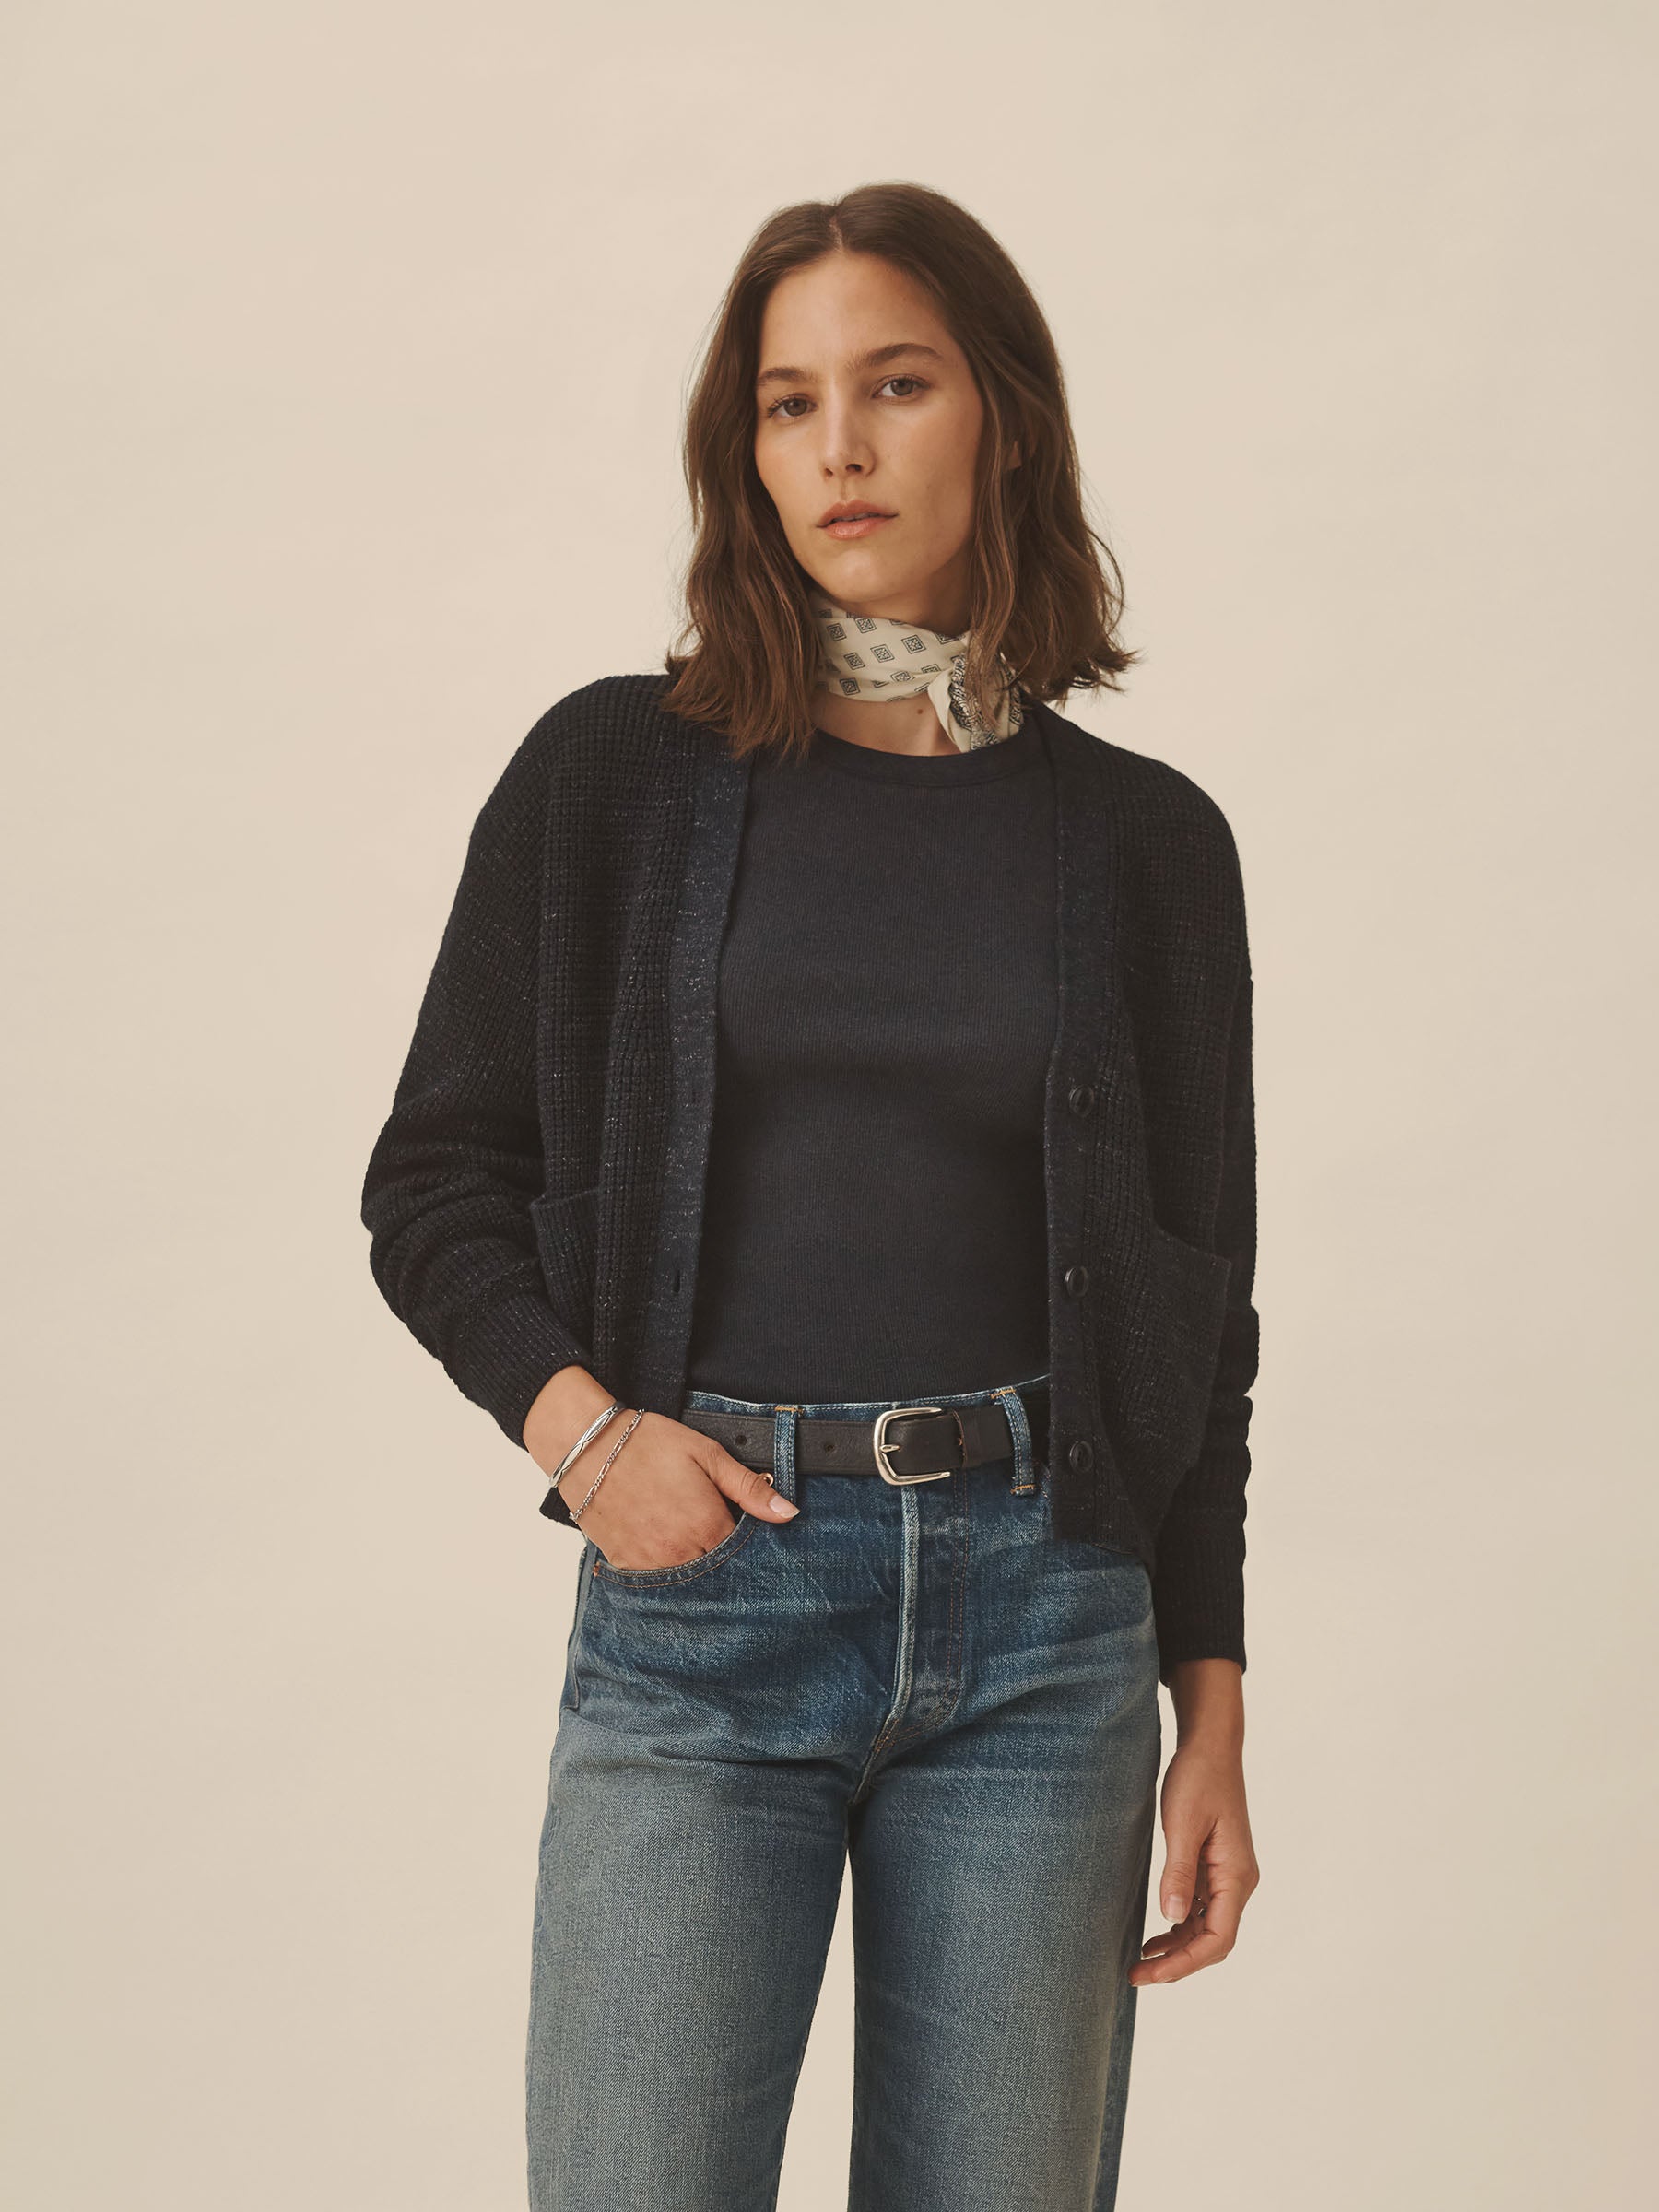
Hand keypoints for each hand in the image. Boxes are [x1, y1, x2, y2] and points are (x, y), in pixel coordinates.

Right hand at [524, 1365, 798, 1569]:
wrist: (588, 1446)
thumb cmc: (649, 1443)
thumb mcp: (707, 1455)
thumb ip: (749, 1488)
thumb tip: (789, 1513)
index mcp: (708, 1526)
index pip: (744, 1552)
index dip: (744, 1539)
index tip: (739, 1524)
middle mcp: (682, 1553)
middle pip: (717, 1570)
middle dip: (721, 1555)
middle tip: (707, 1523)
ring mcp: (651, 1563)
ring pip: (687, 1579)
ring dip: (693, 1563)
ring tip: (683, 1531)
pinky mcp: (625, 1565)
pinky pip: (654, 1581)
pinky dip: (662, 1567)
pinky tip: (660, 1541)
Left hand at [1132, 1668, 1259, 1985]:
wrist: (1211, 1746)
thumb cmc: (1198, 1778)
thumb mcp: (1182, 1824)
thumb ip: (1179, 1873)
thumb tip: (1172, 1919)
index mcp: (1236, 1876)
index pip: (1217, 1940)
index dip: (1183, 1964)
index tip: (1148, 1974)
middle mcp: (1238, 1882)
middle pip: (1214, 1941)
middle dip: (1178, 1963)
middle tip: (1135, 1974)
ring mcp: (1229, 1875)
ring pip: (1207, 1928)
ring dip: (1177, 1947)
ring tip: (1140, 1960)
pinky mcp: (1217, 1867)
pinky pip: (1202, 1909)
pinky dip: (1180, 1926)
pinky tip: (1156, 1932)